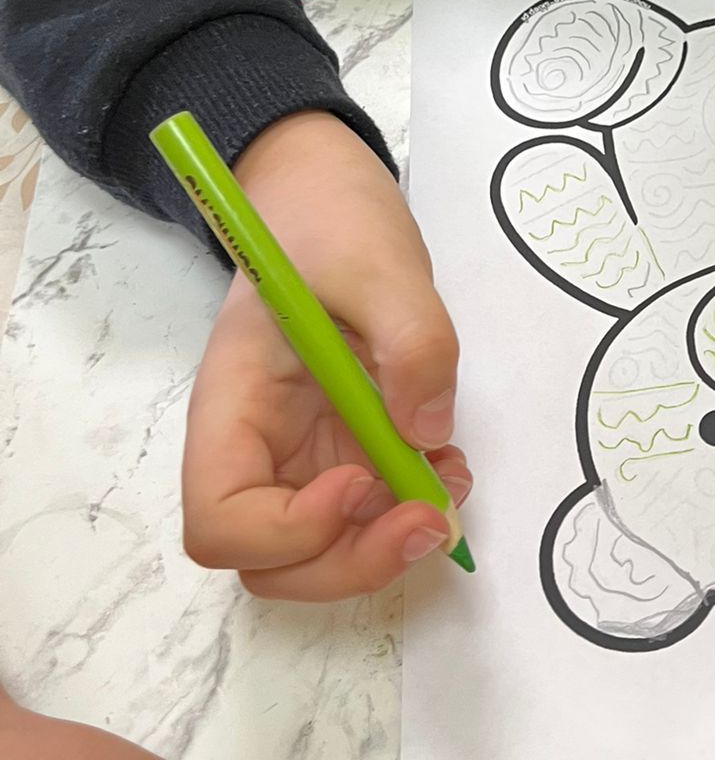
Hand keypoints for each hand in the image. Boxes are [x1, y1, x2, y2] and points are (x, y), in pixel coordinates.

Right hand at [182, 111, 470, 600]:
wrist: (325, 197)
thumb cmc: (331, 222)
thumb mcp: (380, 262)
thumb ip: (412, 341)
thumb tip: (426, 434)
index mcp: (234, 404)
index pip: (222, 521)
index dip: (288, 532)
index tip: (359, 482)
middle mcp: (257, 445)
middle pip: (269, 561)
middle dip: (349, 562)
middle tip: (428, 518)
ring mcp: (299, 452)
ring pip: (319, 553)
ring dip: (385, 544)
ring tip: (447, 486)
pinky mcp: (342, 446)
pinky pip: (366, 512)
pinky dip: (408, 510)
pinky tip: (446, 462)